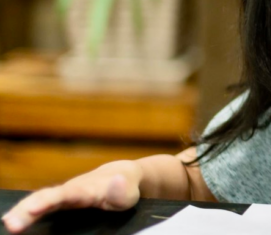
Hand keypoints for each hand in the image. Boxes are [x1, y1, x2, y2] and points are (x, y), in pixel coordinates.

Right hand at [2, 162, 140, 232]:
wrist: (122, 176)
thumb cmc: (125, 187)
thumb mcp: (129, 192)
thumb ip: (122, 190)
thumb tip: (117, 181)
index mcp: (86, 189)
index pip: (66, 195)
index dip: (49, 202)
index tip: (32, 210)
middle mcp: (70, 190)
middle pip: (45, 197)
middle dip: (27, 209)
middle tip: (11, 224)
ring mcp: (63, 196)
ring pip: (39, 200)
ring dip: (21, 211)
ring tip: (8, 223)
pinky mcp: (60, 204)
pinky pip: (41, 206)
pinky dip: (25, 213)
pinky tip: (12, 221)